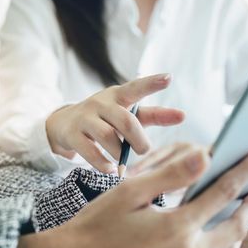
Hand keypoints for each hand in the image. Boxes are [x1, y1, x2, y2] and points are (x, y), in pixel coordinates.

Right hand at [13, 145, 247, 247]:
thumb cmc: (99, 224)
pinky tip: (209, 235)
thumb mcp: (132, 191)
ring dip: (237, 231)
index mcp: (176, 228)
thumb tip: (205, 155)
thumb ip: (172, 174)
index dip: (245, 170)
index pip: (223, 192)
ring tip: (241, 213)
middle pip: (234, 228)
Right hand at [45, 74, 184, 172]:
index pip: (137, 87)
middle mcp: (101, 103)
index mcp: (118, 95)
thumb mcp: (129, 114)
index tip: (169, 78)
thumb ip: (155, 115)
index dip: (152, 83)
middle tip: (144, 150)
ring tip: (123, 163)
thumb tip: (183, 116)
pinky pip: (89, 150)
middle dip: (138, 139)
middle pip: (126, 120)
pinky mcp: (72, 134)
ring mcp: (84, 118)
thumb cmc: (106, 119)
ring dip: (119, 153)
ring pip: (106, 136)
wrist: (64, 124)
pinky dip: (102, 163)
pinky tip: (110, 169)